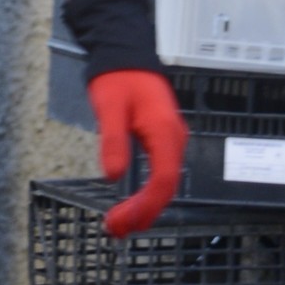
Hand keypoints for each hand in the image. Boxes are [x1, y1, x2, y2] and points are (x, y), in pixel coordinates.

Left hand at [89, 67, 185, 237]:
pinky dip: (148, 194)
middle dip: (143, 213)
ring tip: (121, 225)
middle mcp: (174, 140)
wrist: (128, 54)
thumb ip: (113, 140)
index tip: (119, 222)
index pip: (162, 181)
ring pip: (164, 183)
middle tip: (115, 231)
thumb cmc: (118, 78)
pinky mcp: (164, 140)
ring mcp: (172, 141)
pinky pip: (161, 174)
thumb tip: (113, 176)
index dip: (143, 207)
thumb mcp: (109, 107)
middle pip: (166, 188)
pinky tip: (133, 204)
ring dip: (145, 207)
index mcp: (164, 133)